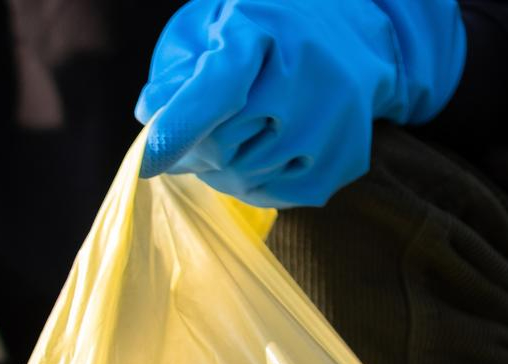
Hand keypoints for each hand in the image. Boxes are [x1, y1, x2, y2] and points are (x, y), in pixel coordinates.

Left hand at [136, 0, 464, 206]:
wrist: (360, 33)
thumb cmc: (268, 26)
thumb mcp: (214, 22)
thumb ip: (179, 65)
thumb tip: (154, 116)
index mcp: (266, 29)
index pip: (217, 89)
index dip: (179, 128)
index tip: (147, 161)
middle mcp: (306, 78)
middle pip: (220, 147)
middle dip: (195, 146)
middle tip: (201, 125)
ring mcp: (331, 124)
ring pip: (243, 178)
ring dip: (223, 166)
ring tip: (241, 129)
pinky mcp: (344, 160)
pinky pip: (273, 196)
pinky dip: (254, 182)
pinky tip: (266, 147)